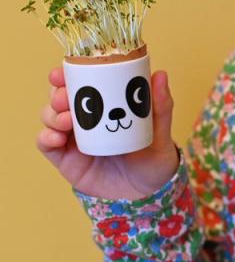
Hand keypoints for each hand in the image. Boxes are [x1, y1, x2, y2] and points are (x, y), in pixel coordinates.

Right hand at [37, 68, 178, 199]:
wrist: (146, 193)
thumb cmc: (153, 157)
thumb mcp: (160, 132)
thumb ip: (161, 106)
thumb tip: (160, 74)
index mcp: (106, 103)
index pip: (83, 81)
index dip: (71, 72)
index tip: (66, 68)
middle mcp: (86, 117)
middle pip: (61, 96)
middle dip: (58, 92)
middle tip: (64, 97)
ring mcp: (74, 136)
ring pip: (51, 116)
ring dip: (52, 114)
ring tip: (67, 120)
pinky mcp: (65, 157)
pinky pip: (47, 143)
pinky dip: (46, 136)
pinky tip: (56, 137)